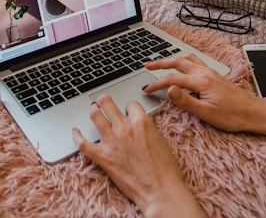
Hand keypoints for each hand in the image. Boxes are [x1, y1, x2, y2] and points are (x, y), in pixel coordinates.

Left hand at [72, 94, 205, 217]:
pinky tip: (75, 131)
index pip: (131, 104)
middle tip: (103, 101)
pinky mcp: (103, 157)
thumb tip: (138, 124)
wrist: (159, 191)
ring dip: (93, 110)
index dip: (130, 108)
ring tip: (93, 109)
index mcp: (141, 122)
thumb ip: (146, 127)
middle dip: (105, 100)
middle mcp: (124, 128)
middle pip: (107, 103)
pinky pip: (83, 144)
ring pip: (95, 116)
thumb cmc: (165, 169)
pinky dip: (76, 136)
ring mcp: (112, 142)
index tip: (128, 112)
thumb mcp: (159, 139)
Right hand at [143, 54, 265, 135]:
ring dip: (171, 59)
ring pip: (187, 58)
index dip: (156, 84)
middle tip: (146, 65)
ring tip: (160, 63)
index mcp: (200, 81)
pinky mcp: (214, 75)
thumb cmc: (232, 116)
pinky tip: (182, 65)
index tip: (145, 89)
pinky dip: (183, 60)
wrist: (253, 112)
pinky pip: (195, 61)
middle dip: (160, 63)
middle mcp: (204, 72)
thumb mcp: (206, 113)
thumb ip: (185, 100)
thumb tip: (169, 89)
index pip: (172, 80)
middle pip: (177, 62)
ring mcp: (210, 72)